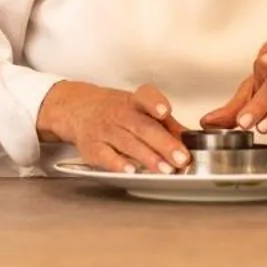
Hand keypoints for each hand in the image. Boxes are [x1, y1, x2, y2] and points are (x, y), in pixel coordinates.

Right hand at [36, 81, 189, 173]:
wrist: (78, 109)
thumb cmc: (117, 110)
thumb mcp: (142, 109)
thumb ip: (166, 124)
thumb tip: (189, 139)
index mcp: (135, 101)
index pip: (145, 96)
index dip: (155, 103)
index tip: (165, 112)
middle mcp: (119, 113)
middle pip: (142, 127)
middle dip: (163, 143)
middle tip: (180, 158)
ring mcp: (104, 130)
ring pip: (128, 143)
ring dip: (148, 157)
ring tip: (166, 169)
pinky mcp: (92, 146)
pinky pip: (105, 155)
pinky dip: (118, 163)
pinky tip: (131, 170)